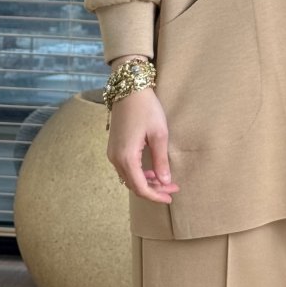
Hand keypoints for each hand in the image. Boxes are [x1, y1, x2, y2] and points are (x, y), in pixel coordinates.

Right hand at [107, 87, 179, 204]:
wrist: (129, 89)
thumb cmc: (146, 109)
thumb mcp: (159, 134)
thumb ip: (161, 160)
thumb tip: (165, 181)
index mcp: (126, 157)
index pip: (141, 187)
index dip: (156, 196)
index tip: (171, 197)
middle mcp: (115, 159)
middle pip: (134, 185)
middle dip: (154, 190)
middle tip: (173, 189)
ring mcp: (112, 153)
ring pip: (129, 177)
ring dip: (146, 182)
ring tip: (165, 180)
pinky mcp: (113, 147)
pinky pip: (125, 168)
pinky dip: (139, 173)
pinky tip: (152, 170)